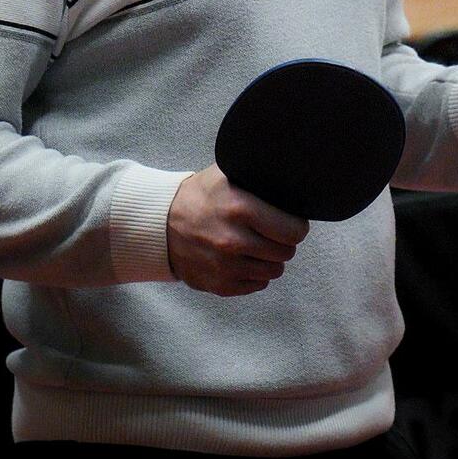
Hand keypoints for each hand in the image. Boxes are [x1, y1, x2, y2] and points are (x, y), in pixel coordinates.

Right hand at [167, 164, 309, 295]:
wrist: (162, 224)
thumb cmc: (202, 196)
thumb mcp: (228, 173)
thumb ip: (260, 176)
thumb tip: (291, 176)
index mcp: (241, 209)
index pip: (294, 231)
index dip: (296, 225)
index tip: (290, 221)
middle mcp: (234, 240)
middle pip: (286, 252)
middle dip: (283, 241)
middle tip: (271, 231)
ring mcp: (225, 267)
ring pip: (274, 271)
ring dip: (270, 258)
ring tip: (257, 244)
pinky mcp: (219, 285)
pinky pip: (257, 284)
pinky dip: (255, 273)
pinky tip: (243, 258)